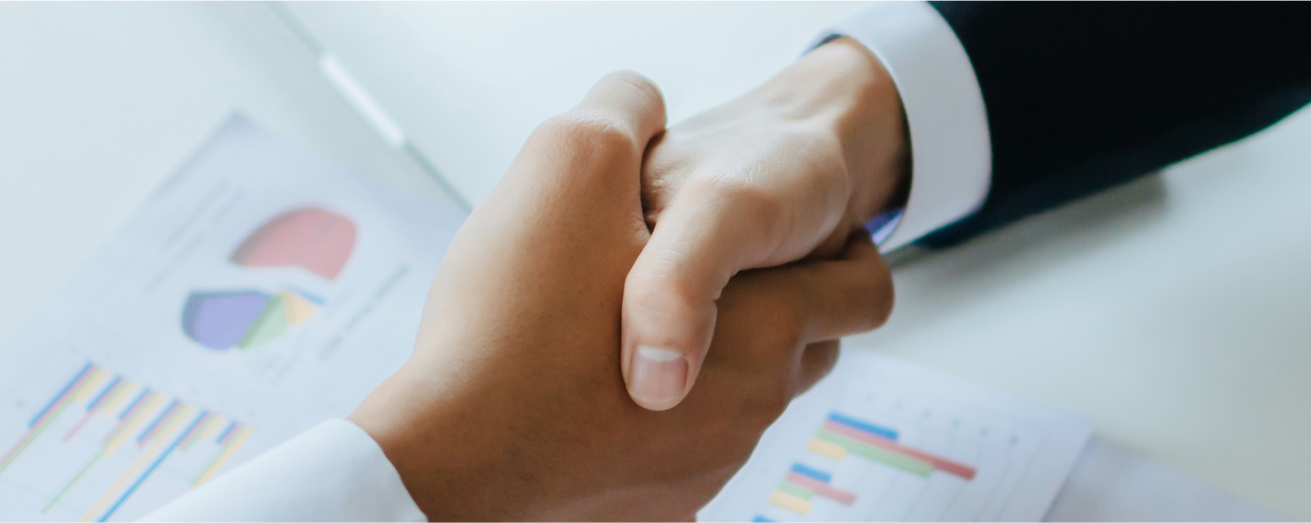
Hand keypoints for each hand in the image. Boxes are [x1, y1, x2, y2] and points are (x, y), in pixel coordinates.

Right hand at [348, 72, 893, 520]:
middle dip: (767, 308)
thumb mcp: (573, 162)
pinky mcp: (655, 511)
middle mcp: (753, 410)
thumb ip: (626, 109)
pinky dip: (650, 424)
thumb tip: (639, 102)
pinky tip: (585, 393)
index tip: (781, 237)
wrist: (444, 462)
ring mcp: (705, 471)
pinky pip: (676, 456)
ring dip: (703, 366)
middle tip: (695, 273)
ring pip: (737, 405)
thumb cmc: (515, 321)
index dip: (836, 249)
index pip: (866, 290)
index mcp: (768, 326)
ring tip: (622, 329)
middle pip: (803, 350)